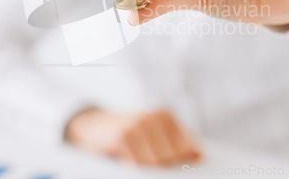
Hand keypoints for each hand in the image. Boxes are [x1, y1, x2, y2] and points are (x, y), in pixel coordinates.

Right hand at [65, 109, 200, 165]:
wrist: (91, 125)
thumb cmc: (127, 136)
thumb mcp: (151, 135)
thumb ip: (173, 144)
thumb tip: (197, 157)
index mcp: (166, 116)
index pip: (189, 147)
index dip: (186, 163)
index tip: (188, 172)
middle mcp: (155, 116)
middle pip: (173, 157)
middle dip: (166, 168)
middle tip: (149, 164)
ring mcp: (139, 124)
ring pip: (158, 163)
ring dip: (150, 170)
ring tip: (137, 161)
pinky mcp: (124, 136)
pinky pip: (139, 164)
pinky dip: (135, 169)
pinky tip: (126, 162)